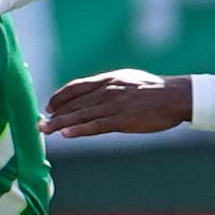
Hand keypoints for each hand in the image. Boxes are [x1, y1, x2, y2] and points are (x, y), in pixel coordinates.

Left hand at [41, 69, 193, 138]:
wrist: (175, 96)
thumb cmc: (154, 90)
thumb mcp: (128, 81)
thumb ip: (109, 87)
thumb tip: (94, 95)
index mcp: (108, 80)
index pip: (76, 87)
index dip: (59, 97)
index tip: (48, 106)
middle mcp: (107, 91)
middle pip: (74, 103)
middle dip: (54, 114)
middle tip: (38, 123)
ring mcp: (114, 105)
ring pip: (81, 115)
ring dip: (60, 123)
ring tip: (44, 130)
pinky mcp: (122, 120)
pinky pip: (96, 126)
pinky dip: (80, 129)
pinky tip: (66, 134)